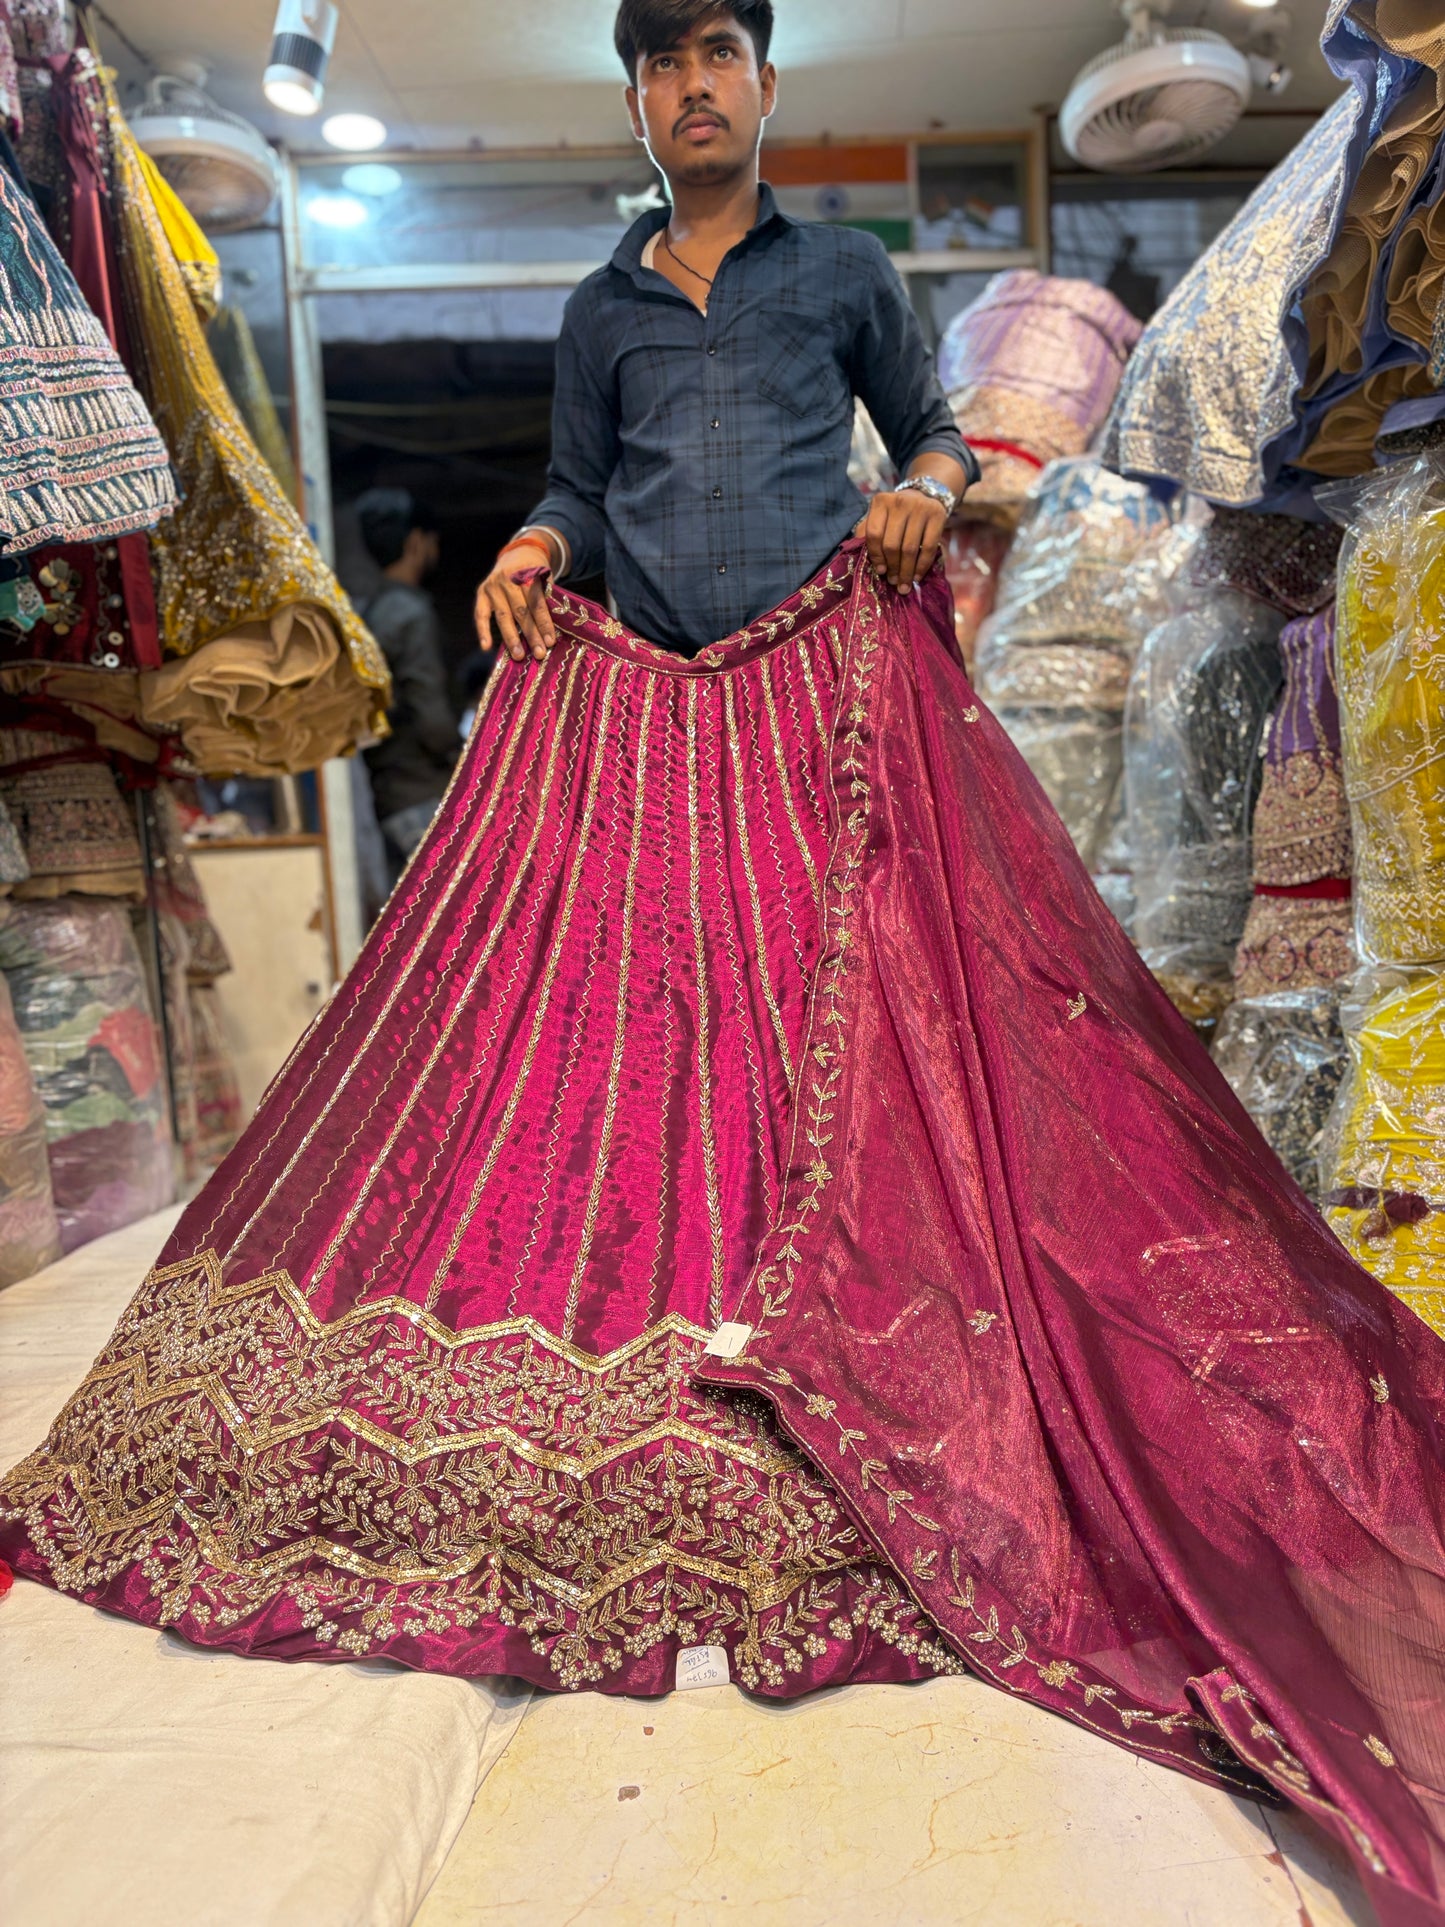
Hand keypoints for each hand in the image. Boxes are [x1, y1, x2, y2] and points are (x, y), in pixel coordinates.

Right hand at [474, 541, 557, 662]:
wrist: (517, 553)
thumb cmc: (536, 572)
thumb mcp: (545, 578)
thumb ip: (546, 599)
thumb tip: (549, 632)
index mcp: (526, 573)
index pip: (536, 602)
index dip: (544, 623)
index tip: (550, 641)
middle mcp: (507, 579)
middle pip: (521, 611)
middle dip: (531, 634)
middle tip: (539, 654)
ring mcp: (492, 586)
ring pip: (503, 616)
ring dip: (512, 638)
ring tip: (519, 656)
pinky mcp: (481, 593)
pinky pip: (481, 614)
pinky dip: (482, 631)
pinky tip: (486, 647)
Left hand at [855, 489, 947, 593]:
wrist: (924, 497)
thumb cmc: (896, 515)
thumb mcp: (880, 517)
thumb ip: (867, 533)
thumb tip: (859, 558)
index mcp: (880, 502)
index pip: (874, 534)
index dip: (876, 556)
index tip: (880, 571)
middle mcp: (900, 502)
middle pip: (892, 544)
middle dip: (892, 567)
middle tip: (893, 581)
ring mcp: (920, 508)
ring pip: (910, 548)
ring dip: (906, 571)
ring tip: (903, 585)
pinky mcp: (937, 515)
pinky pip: (928, 548)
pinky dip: (922, 566)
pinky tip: (916, 577)